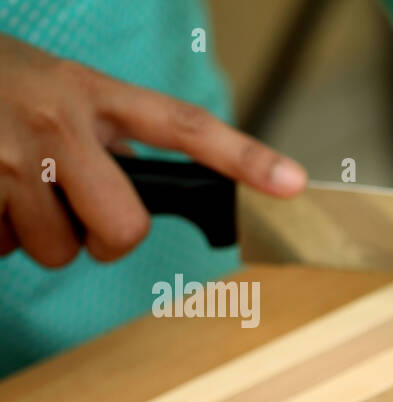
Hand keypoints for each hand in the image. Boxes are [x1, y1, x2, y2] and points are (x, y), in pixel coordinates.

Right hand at [0, 33, 305, 266]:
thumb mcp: (60, 91)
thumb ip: (107, 136)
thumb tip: (141, 209)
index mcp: (92, 94)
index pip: (184, 127)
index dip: (244, 156)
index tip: (295, 182)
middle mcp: (57, 120)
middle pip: (123, 231)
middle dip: (103, 240)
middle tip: (77, 213)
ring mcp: (8, 155)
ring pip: (57, 251)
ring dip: (36, 235)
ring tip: (10, 186)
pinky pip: (3, 247)